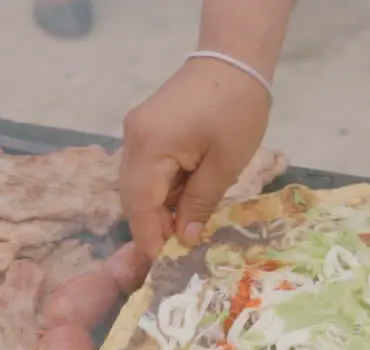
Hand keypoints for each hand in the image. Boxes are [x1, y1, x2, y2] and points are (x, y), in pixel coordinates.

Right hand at [119, 58, 270, 257]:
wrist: (234, 61)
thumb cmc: (237, 110)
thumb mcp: (225, 164)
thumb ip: (200, 204)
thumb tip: (185, 240)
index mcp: (150, 147)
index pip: (140, 206)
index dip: (150, 239)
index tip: (164, 267)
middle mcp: (133, 140)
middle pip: (133, 198)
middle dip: (152, 229)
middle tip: (175, 256)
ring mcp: (137, 132)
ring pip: (138, 186)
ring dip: (157, 211)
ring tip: (183, 236)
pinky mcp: (147, 129)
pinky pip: (147, 170)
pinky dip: (161, 192)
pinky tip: (182, 206)